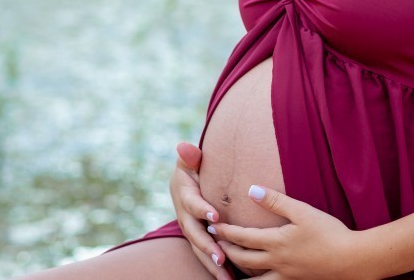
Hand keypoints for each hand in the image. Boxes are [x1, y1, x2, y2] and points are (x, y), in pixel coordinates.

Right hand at [170, 142, 232, 279]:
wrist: (187, 180)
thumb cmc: (193, 166)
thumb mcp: (190, 159)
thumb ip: (190, 155)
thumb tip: (183, 147)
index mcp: (184, 195)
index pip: (192, 203)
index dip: (202, 210)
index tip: (216, 217)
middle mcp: (185, 216)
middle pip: (195, 234)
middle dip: (208, 246)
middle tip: (221, 257)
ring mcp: (191, 229)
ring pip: (200, 249)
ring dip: (212, 263)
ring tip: (226, 277)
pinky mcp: (198, 238)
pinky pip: (206, 254)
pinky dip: (216, 267)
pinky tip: (230, 278)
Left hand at [212, 186, 374, 279]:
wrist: (351, 260)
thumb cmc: (329, 233)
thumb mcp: (303, 211)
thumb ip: (276, 201)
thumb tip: (252, 190)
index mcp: (276, 242)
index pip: (243, 237)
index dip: (225, 232)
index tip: (212, 225)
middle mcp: (276, 262)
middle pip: (242, 260)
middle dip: (226, 250)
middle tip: (214, 243)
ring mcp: (285, 276)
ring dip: (237, 273)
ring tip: (227, 268)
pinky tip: (257, 278)